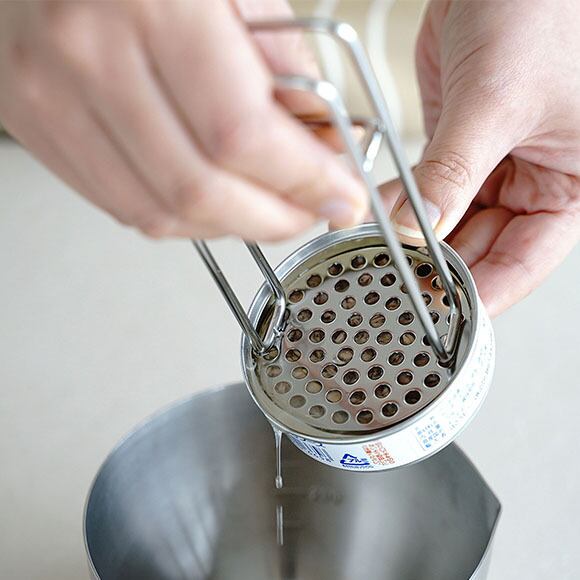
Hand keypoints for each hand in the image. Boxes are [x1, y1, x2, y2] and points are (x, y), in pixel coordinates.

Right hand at [0, 0, 366, 240]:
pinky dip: (183, 218)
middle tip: (309, 211)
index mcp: (152, 2)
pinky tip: (214, 201)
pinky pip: (124, 206)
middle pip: (201, 190)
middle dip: (273, 219)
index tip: (340, 198)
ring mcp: (52, 98)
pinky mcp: (36, 127)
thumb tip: (321, 140)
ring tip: (266, 209)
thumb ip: (281, 59)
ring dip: (230, 226)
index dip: (303, 181)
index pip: (242, 134)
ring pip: (161, 213)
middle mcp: (89, 56)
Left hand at [381, 0, 579, 315]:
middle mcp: (534, 178)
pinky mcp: (455, 144)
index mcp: (570, 182)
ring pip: (449, 221)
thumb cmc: (540, 8)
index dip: (483, 291)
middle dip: (438, 266)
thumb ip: (453, 171)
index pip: (524, 259)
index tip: (442, 316)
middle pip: (482, 246)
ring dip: (414, 237)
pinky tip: (377, 215)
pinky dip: (401, 203)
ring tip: (378, 253)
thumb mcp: (499, 101)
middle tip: (396, 285)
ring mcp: (490, 163)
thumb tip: (416, 227)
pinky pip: (426, 188)